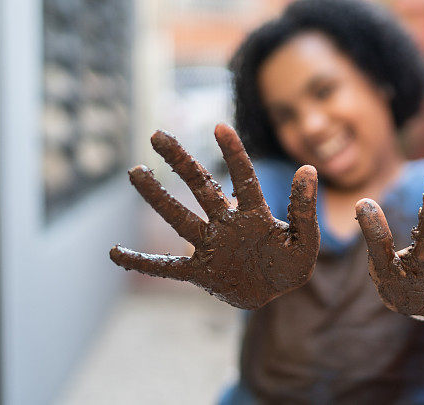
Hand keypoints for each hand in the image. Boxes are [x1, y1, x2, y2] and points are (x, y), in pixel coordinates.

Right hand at [109, 123, 319, 309]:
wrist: (275, 296)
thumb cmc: (290, 265)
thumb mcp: (305, 242)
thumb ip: (303, 210)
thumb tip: (308, 169)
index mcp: (254, 214)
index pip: (242, 177)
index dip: (233, 153)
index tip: (220, 126)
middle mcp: (226, 223)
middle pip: (200, 186)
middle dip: (180, 161)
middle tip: (157, 135)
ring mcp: (210, 246)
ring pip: (179, 217)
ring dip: (157, 196)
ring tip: (135, 172)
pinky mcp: (199, 273)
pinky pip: (166, 267)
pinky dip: (142, 262)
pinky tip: (114, 253)